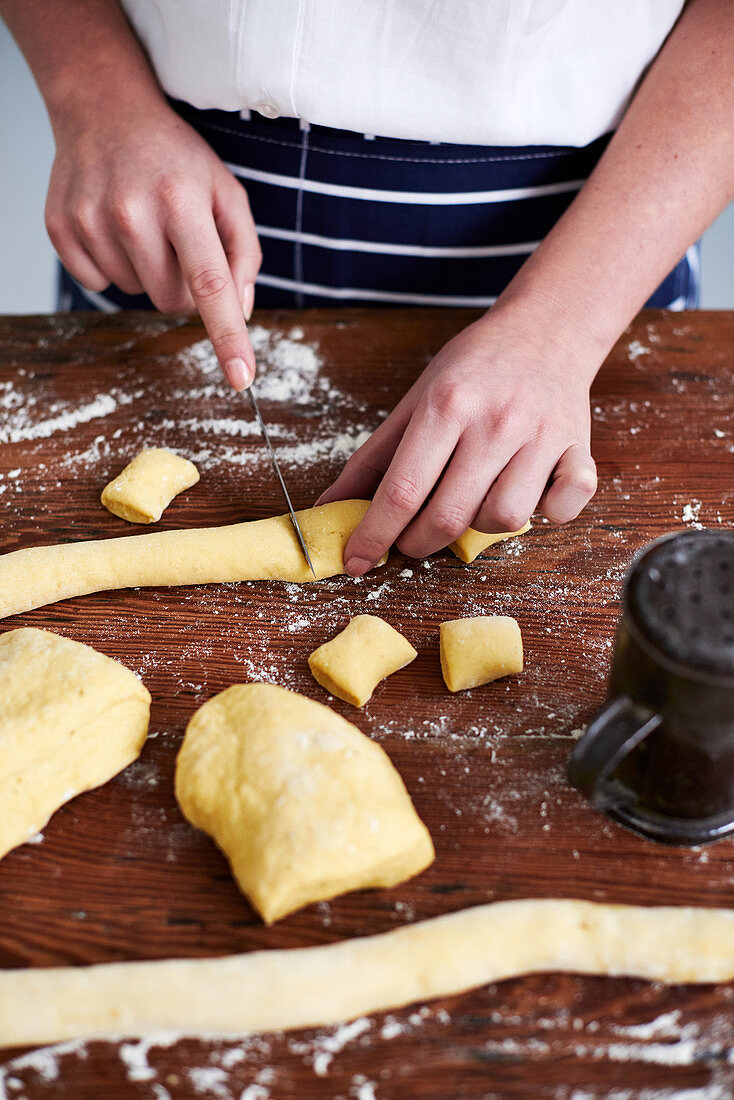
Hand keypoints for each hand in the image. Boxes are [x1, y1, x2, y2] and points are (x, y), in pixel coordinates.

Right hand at [45, 98, 260, 388]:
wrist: (105, 108)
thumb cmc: (176, 158)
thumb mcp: (226, 191)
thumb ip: (244, 252)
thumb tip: (242, 311)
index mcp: (182, 201)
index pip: (211, 284)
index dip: (228, 336)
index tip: (241, 378)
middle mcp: (132, 212)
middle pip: (172, 302)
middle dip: (184, 285)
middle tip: (179, 241)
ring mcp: (90, 220)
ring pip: (136, 295)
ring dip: (147, 272)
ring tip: (144, 224)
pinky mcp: (60, 229)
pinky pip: (98, 284)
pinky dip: (112, 266)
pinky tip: (114, 228)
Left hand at [317, 302, 598, 574]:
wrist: (546, 329)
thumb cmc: (475, 368)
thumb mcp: (416, 400)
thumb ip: (373, 458)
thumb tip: (329, 506)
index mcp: (446, 405)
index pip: (402, 490)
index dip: (374, 536)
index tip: (356, 561)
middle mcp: (495, 422)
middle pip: (448, 516)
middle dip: (417, 543)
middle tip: (410, 538)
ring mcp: (542, 436)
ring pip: (502, 519)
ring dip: (477, 528)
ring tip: (470, 504)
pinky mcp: (579, 448)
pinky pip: (566, 505)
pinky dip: (549, 514)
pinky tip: (531, 496)